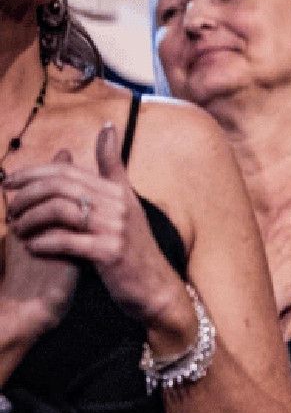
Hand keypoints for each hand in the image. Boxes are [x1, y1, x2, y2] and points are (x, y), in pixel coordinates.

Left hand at [4, 128, 185, 328]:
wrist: (154, 285)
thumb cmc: (133, 245)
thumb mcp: (126, 201)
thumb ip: (112, 167)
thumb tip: (107, 127)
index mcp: (116, 190)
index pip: (66, 171)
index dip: (32, 173)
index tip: (8, 182)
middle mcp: (118, 204)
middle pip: (59, 186)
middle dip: (26, 195)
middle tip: (9, 207)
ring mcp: (115, 228)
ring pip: (59, 211)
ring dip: (30, 219)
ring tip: (17, 229)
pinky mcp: (109, 252)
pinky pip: (65, 241)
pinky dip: (42, 242)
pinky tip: (32, 247)